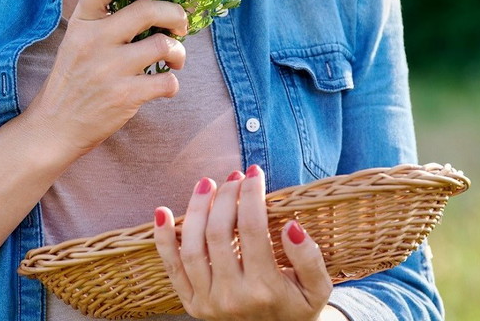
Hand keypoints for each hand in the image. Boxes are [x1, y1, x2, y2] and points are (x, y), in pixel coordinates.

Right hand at [24, 0, 187, 156]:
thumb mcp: (77, 40)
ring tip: (175, 59)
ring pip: (162, 45)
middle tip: (179, 25)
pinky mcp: (123, 96)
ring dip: (179, 51)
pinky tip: (164, 85)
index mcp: (81, 22)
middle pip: (147, 9)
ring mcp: (108, 69)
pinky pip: (166, 81)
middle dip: (175, 14)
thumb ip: (105, 20)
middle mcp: (93, 41)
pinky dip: (172, 83)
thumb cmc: (73, 80)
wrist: (55, 126)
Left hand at [154, 165, 333, 320]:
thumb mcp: (317, 289)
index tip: (255, 173)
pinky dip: (162, 239)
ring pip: (192, 247)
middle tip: (234, 175)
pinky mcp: (192, 304)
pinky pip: (172, 268)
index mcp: (265, 289)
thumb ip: (309, 258)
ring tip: (206, 184)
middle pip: (219, 233)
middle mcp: (232, 296)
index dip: (251, 195)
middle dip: (226, 196)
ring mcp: (208, 302)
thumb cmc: (298, 308)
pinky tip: (162, 211)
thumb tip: (292, 226)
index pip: (252, 229)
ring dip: (196, 209)